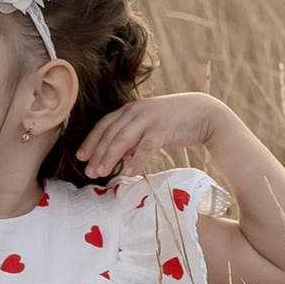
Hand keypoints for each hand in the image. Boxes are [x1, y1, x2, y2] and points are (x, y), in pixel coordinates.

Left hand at [78, 89, 223, 184]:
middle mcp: (136, 111)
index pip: (104, 125)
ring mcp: (149, 118)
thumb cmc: (174, 122)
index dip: (91, 141)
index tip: (80, 157)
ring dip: (110, 157)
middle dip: (97, 153)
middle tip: (89, 171)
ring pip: (123, 139)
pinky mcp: (163, 128)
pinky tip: (130, 173)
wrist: (204, 113)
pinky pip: (146, 146)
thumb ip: (133, 138)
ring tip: (102, 173)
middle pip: (110, 133)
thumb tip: (119, 156)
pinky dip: (137, 160)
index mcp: (130, 110)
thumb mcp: (148, 127)